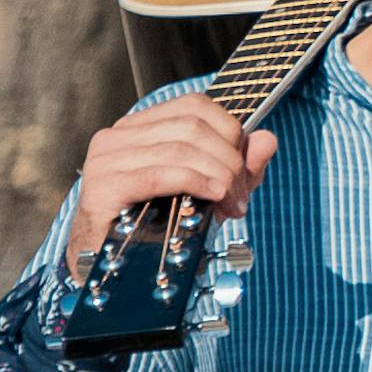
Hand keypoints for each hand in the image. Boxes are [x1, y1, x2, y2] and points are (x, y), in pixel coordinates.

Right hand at [66, 98, 274, 271]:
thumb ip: (238, 166)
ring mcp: (107, 158)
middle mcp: (120, 134)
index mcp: (142, 127)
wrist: (109, 265)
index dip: (230, 133)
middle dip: (229, 163)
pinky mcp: (103, 186)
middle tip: (240, 198)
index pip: (196, 106)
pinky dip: (194, 182)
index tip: (245, 171)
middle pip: (193, 127)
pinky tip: (213, 198)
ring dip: (218, 179)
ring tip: (230, 208)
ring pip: (180, 149)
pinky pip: (159, 175)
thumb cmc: (155, 226)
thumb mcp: (208, 192)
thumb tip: (268, 140)